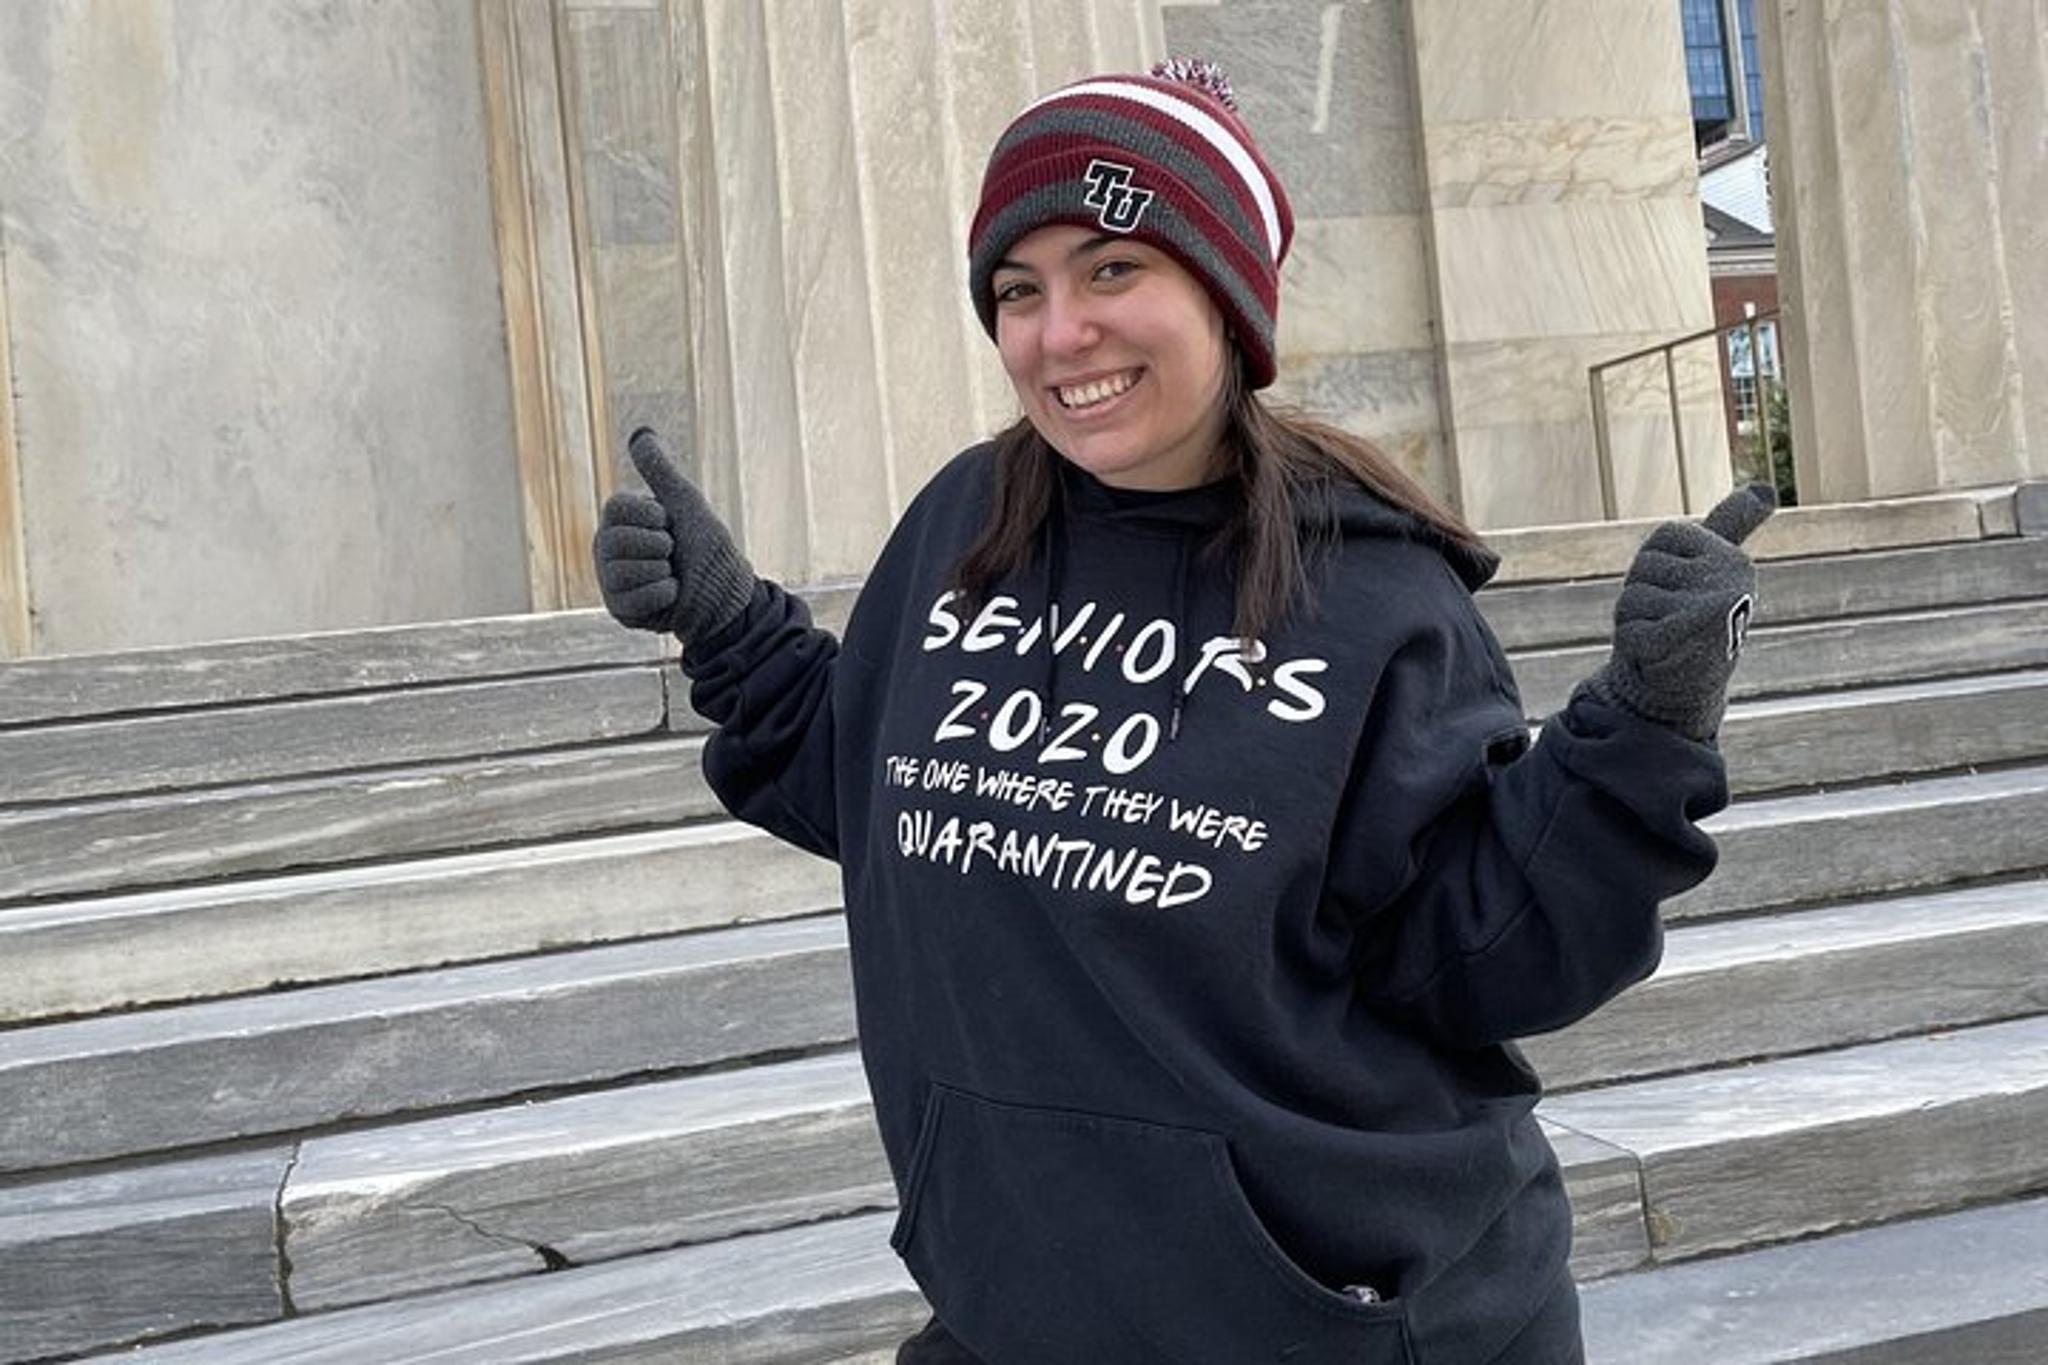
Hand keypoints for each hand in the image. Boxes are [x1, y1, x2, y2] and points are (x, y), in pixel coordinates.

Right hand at [592, 428, 755, 643]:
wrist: (726, 592)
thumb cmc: (707, 547)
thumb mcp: (684, 501)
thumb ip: (658, 470)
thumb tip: (641, 433)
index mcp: (618, 521)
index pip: (616, 508)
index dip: (651, 515)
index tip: (668, 522)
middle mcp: (607, 549)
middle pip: (617, 540)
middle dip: (659, 546)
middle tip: (673, 553)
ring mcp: (611, 580)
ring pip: (624, 572)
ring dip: (662, 572)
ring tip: (671, 574)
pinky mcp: (619, 608)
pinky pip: (635, 598)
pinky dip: (664, 596)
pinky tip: (671, 596)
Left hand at [1577, 483, 1776, 739]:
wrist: (1690, 688)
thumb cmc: (1695, 618)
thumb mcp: (1714, 565)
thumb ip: (1732, 524)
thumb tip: (1766, 489)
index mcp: (1730, 557)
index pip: (1664, 537)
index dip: (1656, 566)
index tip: (1679, 588)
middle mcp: (1726, 579)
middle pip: (1643, 568)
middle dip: (1643, 596)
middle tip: (1671, 620)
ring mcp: (1705, 609)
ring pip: (1631, 600)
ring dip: (1637, 623)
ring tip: (1666, 639)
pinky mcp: (1680, 639)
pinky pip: (1630, 631)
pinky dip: (1634, 648)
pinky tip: (1659, 657)